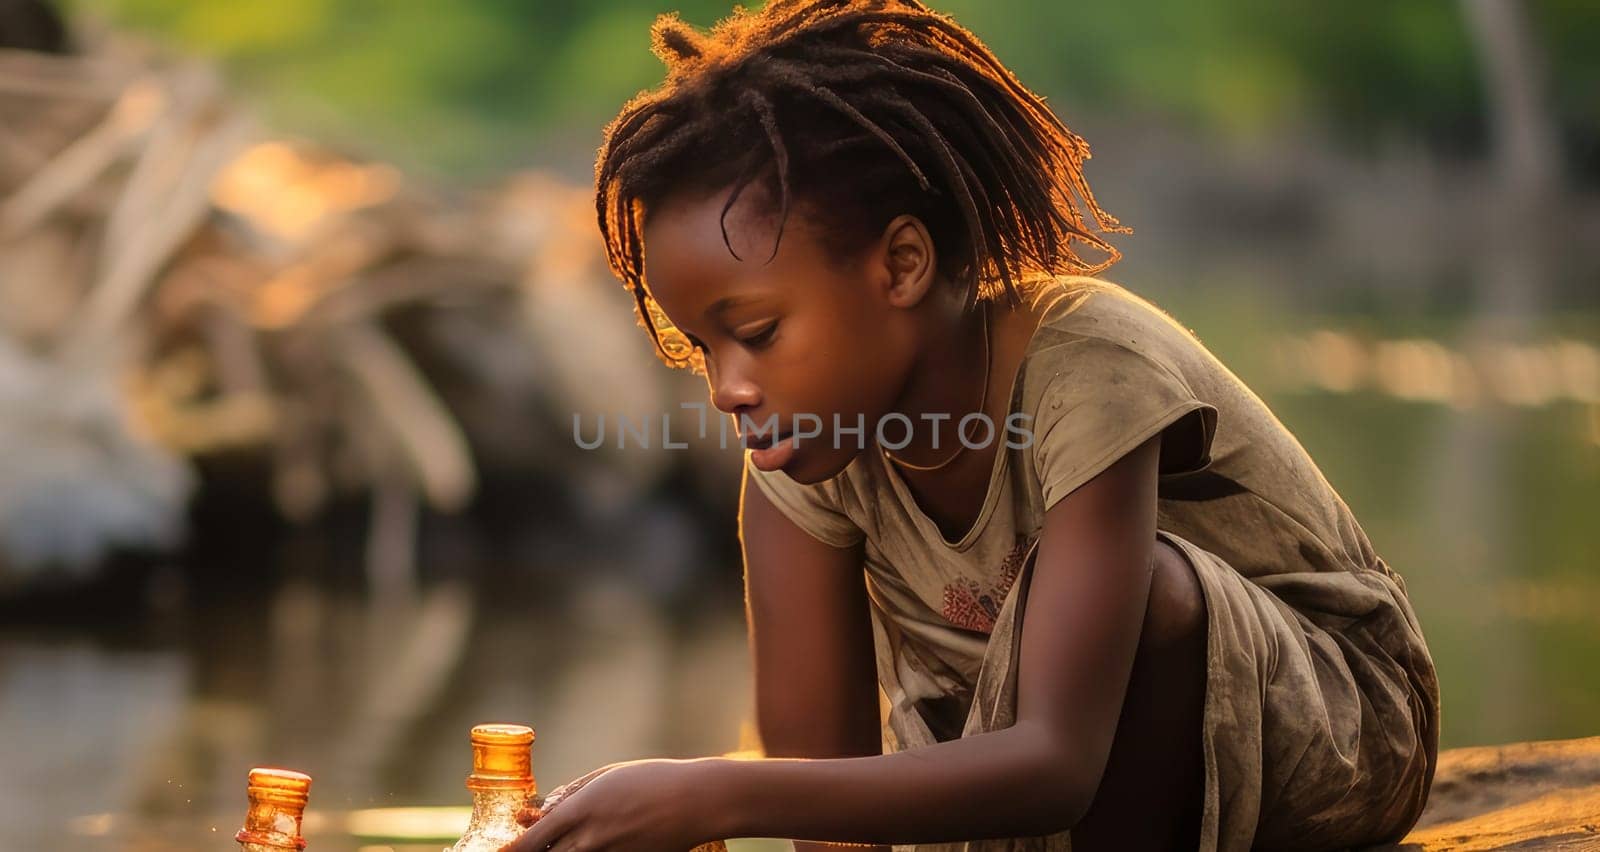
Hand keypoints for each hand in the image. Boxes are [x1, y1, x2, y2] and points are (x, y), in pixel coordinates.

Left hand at [500, 758, 717, 851]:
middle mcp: (589, 840)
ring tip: (567, 842)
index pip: (532, 842)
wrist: (695, 802)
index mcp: (580, 812)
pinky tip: (590, 846)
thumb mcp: (606, 777)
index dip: (513, 850)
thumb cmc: (652, 780)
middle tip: (527, 849)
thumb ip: (573, 794)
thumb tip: (547, 810)